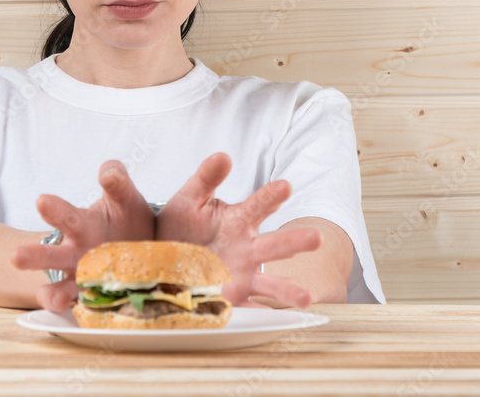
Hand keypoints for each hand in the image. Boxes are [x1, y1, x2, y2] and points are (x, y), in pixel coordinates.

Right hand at [10, 160, 154, 311]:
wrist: (142, 247)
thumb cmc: (126, 219)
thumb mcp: (125, 198)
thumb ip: (118, 182)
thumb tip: (108, 171)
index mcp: (80, 224)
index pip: (65, 215)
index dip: (53, 210)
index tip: (42, 202)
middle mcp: (73, 252)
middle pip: (50, 254)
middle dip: (34, 256)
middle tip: (15, 256)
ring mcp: (80, 278)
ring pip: (58, 288)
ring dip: (52, 294)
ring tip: (54, 299)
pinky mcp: (91, 299)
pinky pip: (79, 309)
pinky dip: (74, 313)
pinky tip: (74, 314)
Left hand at [155, 152, 321, 307]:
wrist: (163, 257)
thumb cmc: (181, 225)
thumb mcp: (189, 198)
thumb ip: (206, 178)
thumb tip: (223, 156)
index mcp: (237, 221)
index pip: (258, 205)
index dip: (271, 196)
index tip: (285, 186)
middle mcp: (246, 249)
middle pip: (273, 245)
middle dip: (294, 241)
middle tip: (316, 238)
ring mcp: (241, 274)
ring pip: (269, 282)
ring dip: (288, 290)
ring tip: (306, 297)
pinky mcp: (232, 297)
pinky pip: (249, 309)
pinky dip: (261, 316)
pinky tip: (274, 323)